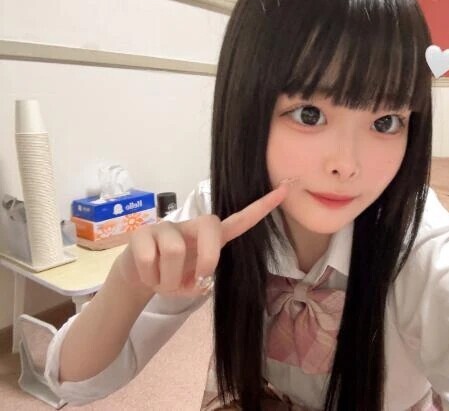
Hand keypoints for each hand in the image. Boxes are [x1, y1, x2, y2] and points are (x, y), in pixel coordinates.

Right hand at [114, 181, 294, 297]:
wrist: (139, 278)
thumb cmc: (175, 277)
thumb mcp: (195, 284)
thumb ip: (203, 281)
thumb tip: (200, 280)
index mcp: (213, 237)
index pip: (241, 220)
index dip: (262, 207)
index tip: (286, 188)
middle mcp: (192, 226)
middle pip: (211, 228)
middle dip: (208, 260)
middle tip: (198, 280)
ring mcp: (166, 226)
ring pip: (174, 251)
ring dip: (170, 280)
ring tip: (164, 282)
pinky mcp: (142, 232)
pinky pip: (149, 258)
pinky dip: (151, 278)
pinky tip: (149, 276)